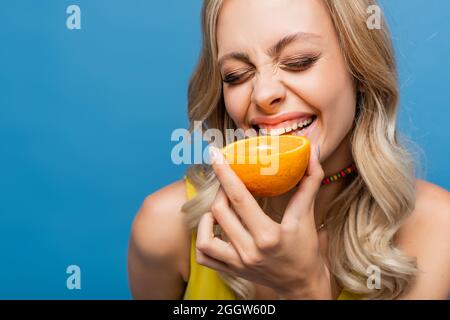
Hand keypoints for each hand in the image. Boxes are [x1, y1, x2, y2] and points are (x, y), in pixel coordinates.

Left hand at [195, 143, 331, 298]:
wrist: (302, 283)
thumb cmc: (305, 247)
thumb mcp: (308, 214)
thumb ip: (310, 181)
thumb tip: (311, 151)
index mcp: (269, 236)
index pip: (239, 198)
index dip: (225, 173)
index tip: (215, 154)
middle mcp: (250, 251)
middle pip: (220, 212)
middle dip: (220, 190)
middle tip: (227, 180)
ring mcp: (238, 264)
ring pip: (206, 237)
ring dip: (209, 217)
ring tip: (220, 207)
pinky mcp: (231, 271)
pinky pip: (204, 256)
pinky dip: (204, 238)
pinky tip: (214, 227)